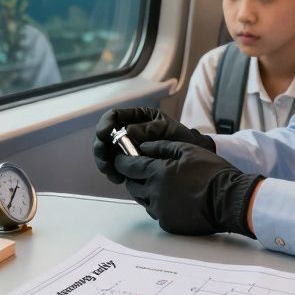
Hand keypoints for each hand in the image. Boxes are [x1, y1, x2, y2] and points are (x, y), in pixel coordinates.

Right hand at [92, 107, 215, 183]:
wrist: (193, 158)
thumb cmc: (183, 139)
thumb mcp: (169, 131)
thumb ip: (151, 129)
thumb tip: (129, 131)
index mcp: (137, 118)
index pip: (114, 116)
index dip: (105, 124)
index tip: (104, 135)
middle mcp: (128, 131)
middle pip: (105, 136)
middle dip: (102, 149)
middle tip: (106, 161)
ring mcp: (127, 147)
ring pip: (106, 152)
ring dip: (105, 163)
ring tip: (113, 174)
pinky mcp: (129, 163)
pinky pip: (114, 166)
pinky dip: (113, 172)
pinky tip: (119, 178)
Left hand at [113, 140, 262, 236]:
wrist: (230, 201)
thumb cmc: (213, 173)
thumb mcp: (188, 150)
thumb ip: (162, 146)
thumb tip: (144, 146)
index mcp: (157, 173)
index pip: (128, 167)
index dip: (122, 161)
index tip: (121, 158)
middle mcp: (155, 194)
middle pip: (131, 185)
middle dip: (132, 176)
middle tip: (141, 169)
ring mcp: (161, 211)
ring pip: (142, 200)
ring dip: (145, 190)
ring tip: (159, 182)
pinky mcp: (169, 224)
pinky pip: (156, 212)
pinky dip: (158, 204)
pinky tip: (172, 197)